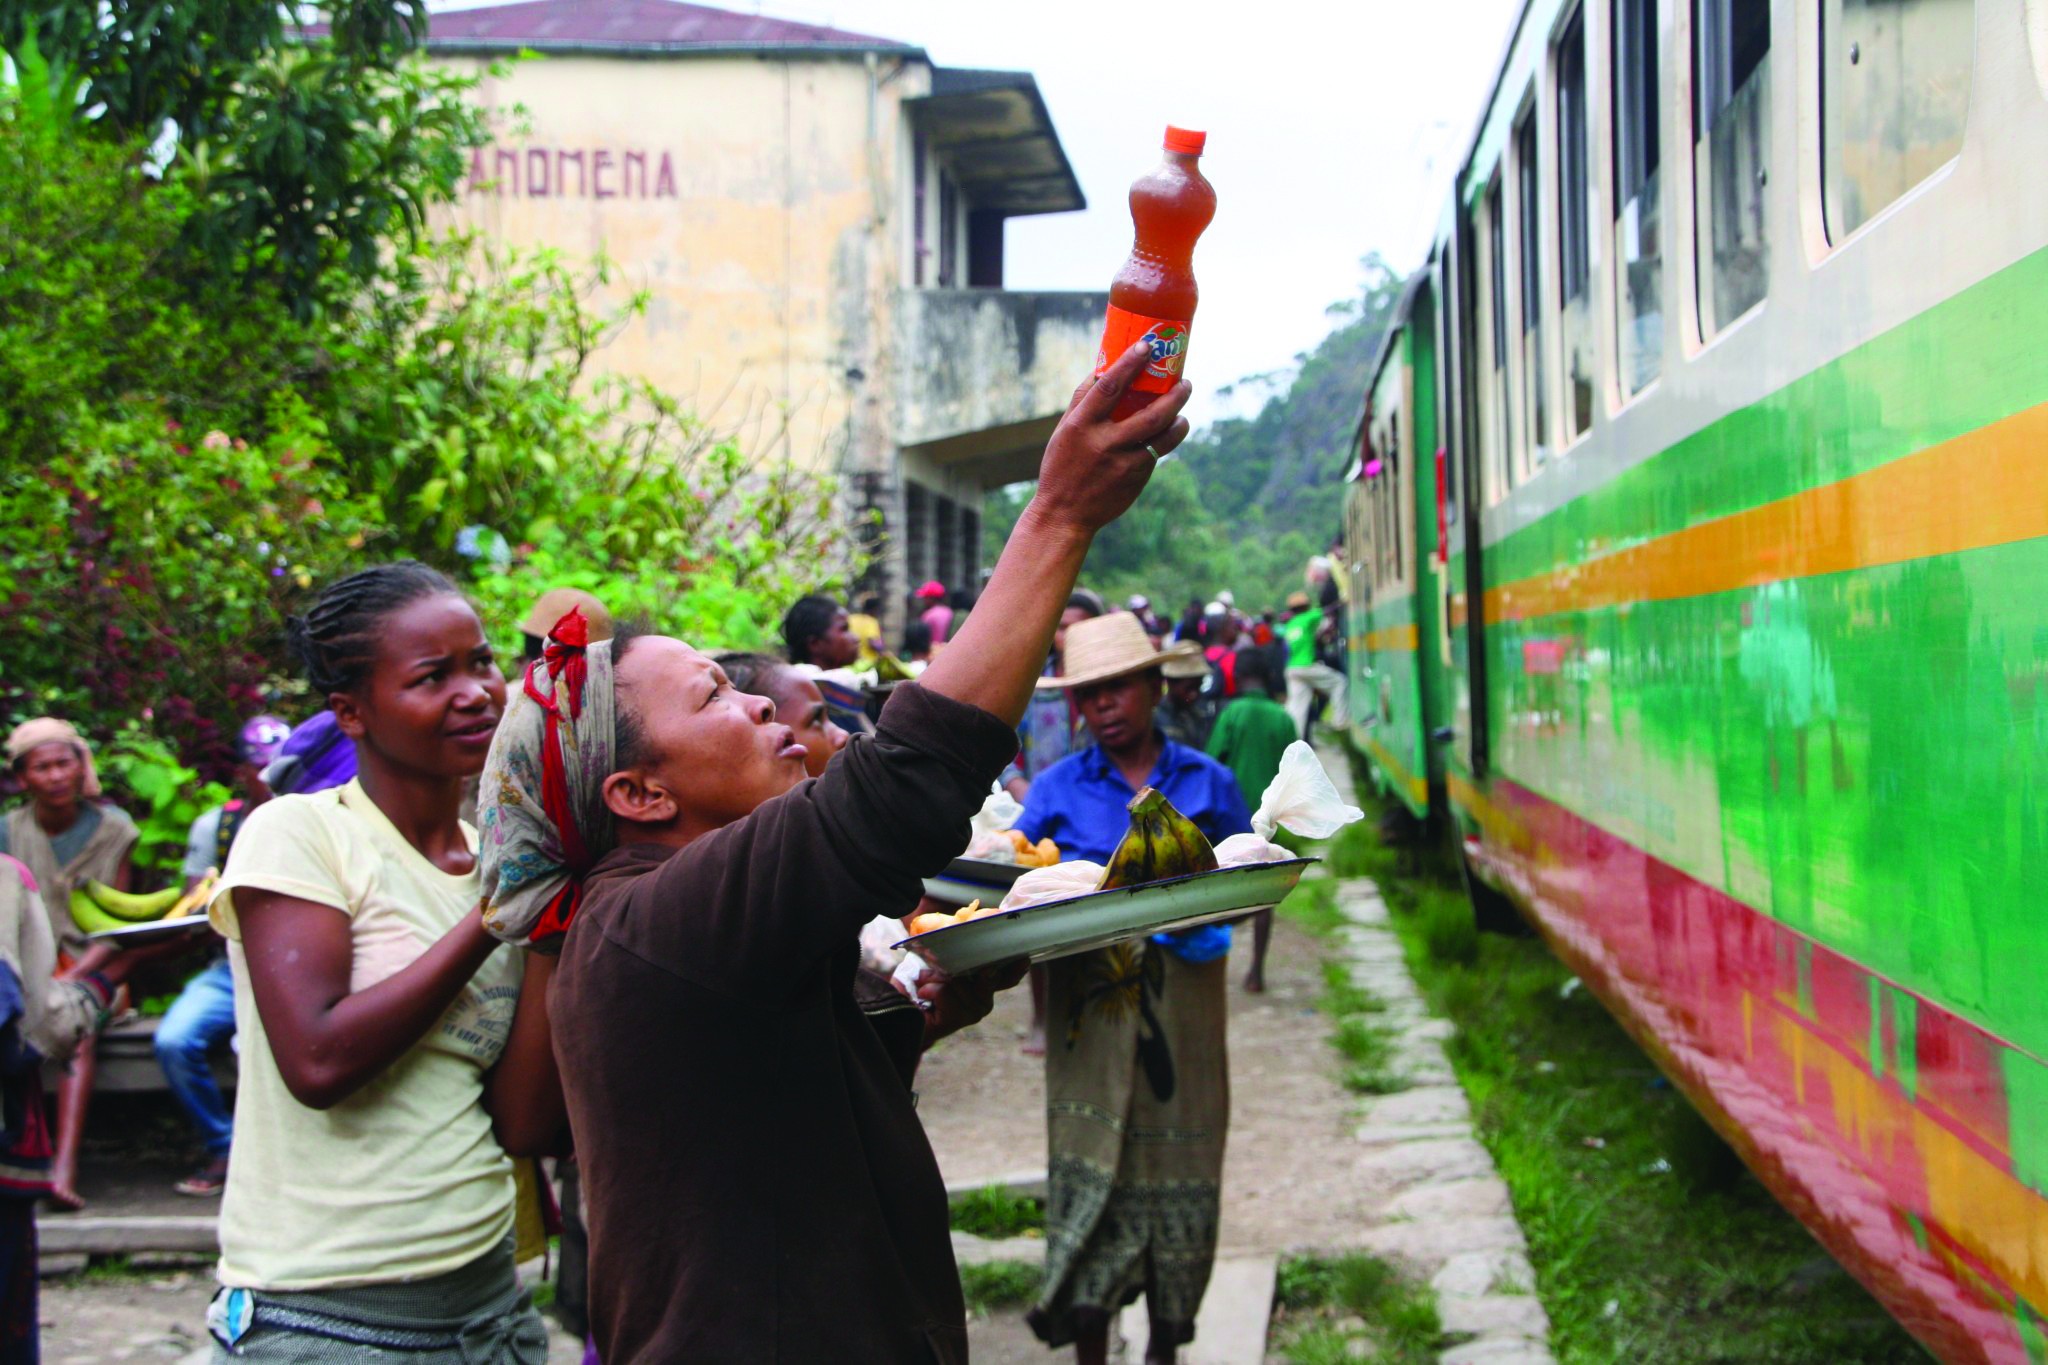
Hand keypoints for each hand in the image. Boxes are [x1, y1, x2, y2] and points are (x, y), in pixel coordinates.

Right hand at [1030, 341, 1192, 536]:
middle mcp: (1104, 444)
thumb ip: (1084, 400)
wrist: (1064, 514)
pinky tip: (1163, 438)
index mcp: (1081, 425)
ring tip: (1183, 414)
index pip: (1109, 387)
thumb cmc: (1062, 465)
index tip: (1146, 346)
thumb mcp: (1064, 430)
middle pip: (1150, 414)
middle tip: (1185, 383)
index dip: (1129, 364)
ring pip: (1163, 438)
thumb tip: (1104, 367)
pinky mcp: (1135, 480)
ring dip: (1179, 422)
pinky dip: (1162, 443)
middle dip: (1174, 396)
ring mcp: (1123, 464)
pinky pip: (1155, 456)